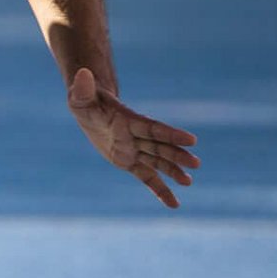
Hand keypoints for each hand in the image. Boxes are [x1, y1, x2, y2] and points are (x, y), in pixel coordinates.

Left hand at [66, 68, 198, 207]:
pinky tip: (174, 204)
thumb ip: (83, 88)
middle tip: (196, 163)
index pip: (152, 128)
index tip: (192, 140)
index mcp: (129, 120)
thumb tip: (82, 73)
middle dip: (177, 155)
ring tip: (189, 182)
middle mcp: (137, 136)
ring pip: (158, 162)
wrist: (92, 111)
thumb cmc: (86, 101)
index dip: (170, 134)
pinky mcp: (130, 162)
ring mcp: (136, 150)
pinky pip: (147, 178)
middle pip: (160, 146)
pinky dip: (160, 190)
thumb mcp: (80, 97)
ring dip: (173, 172)